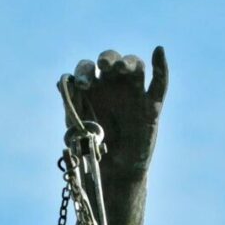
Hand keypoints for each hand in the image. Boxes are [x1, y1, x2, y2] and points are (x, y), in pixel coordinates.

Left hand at [62, 46, 167, 175]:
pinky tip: (159, 51)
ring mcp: (134, 92)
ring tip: (121, 67)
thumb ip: (70, 104)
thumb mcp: (76, 127)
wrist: (113, 173)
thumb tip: (63, 80)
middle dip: (106, 59)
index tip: (82, 85)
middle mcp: (112, 84)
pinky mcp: (152, 106)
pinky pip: (159, 84)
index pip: (88, 68)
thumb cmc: (92, 149)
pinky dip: (161, 67)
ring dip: (128, 61)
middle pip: (111, 59)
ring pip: (135, 66)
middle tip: (102, 66)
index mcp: (92, 87)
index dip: (84, 71)